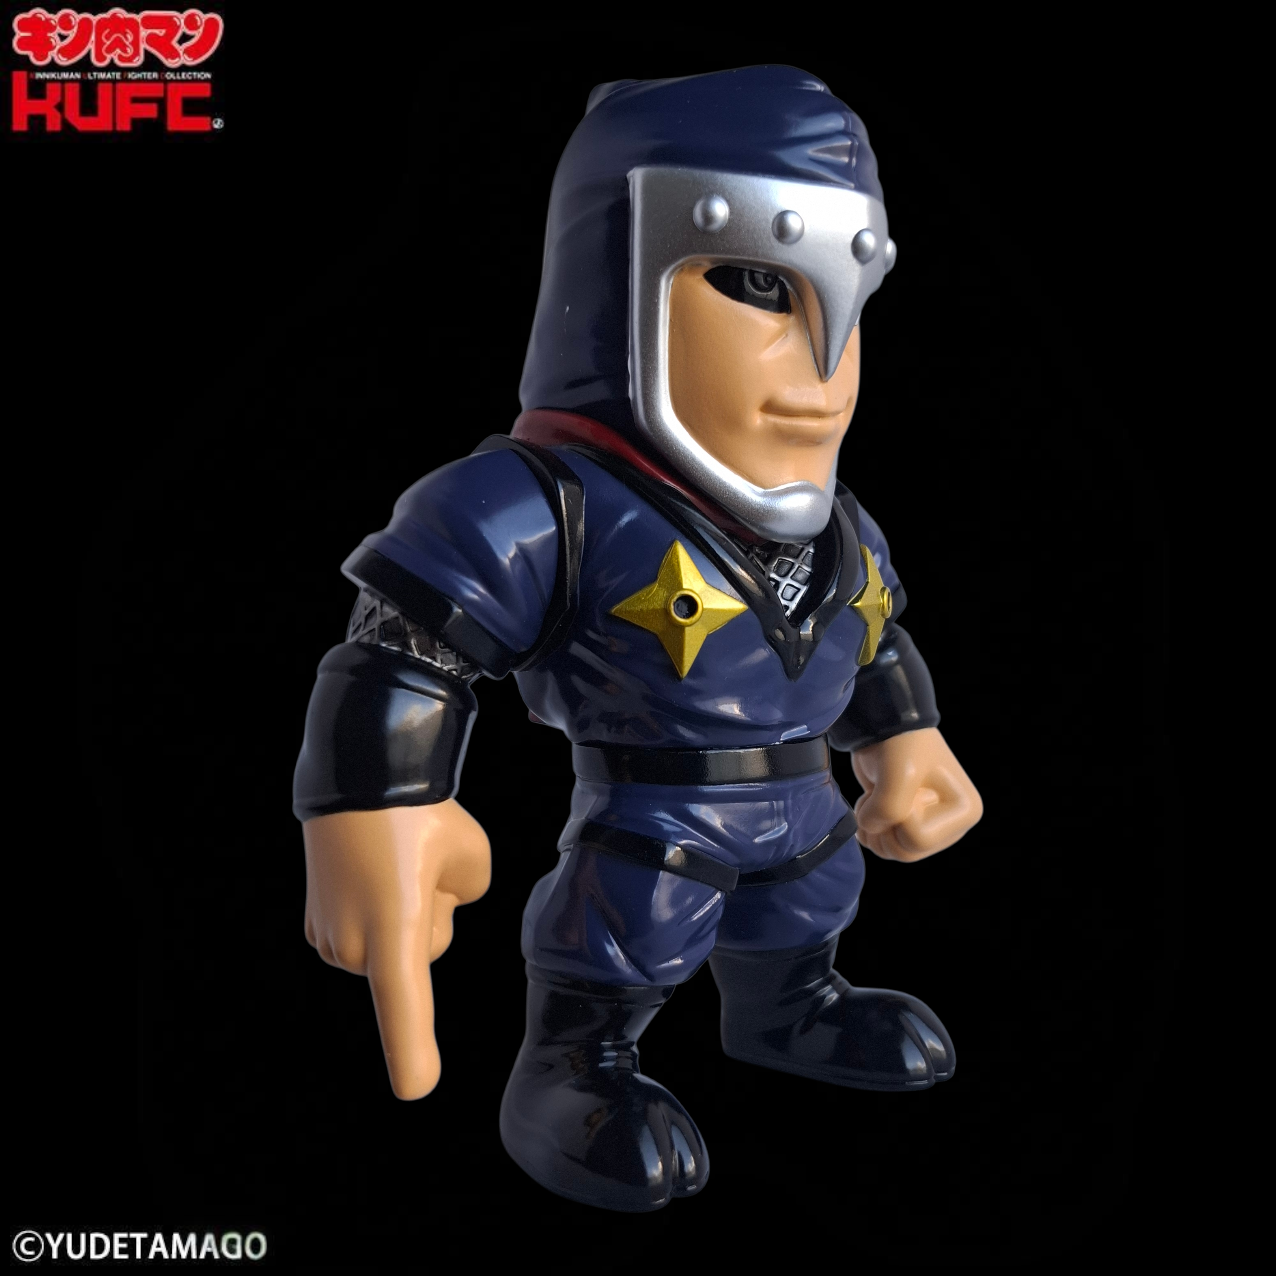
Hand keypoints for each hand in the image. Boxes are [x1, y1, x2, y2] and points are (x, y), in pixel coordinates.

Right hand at [302, 800, 490, 1098]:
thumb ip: (462, 901)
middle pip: (423, 956)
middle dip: (431, 918)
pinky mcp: (316, 926)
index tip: (419, 1089)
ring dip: (404, 911)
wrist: (357, 776)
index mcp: (395, 936)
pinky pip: (370, 932)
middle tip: (417, 866)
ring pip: (394, 946)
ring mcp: (329, 940)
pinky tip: (372, 868)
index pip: (407, 1008)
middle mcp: (354, 947)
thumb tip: (436, 907)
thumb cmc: (418, 815)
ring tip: (393, 861)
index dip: (412, 1052)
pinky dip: (379, 906)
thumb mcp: (471, 860)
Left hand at [851, 727, 982, 862]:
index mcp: (964, 811)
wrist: (883, 727)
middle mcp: (951, 825)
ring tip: (872, 799)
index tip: (902, 787)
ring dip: (874, 829)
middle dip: (883, 829)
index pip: (919, 840)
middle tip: (878, 797)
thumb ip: (888, 810)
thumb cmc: (901, 745)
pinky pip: (884, 846)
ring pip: (893, 852)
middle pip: (906, 853)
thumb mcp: (898, 774)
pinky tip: (869, 805)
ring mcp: (930, 827)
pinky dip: (869, 829)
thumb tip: (871, 828)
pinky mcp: (908, 825)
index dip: (898, 817)